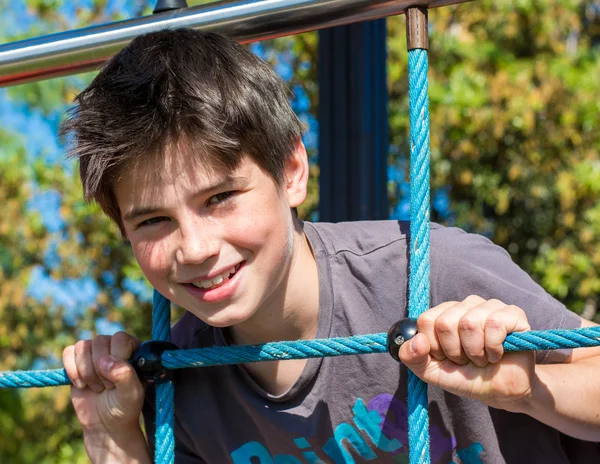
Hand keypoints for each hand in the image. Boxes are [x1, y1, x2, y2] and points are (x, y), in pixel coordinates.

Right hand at [63, 332, 144, 434]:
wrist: (106, 422)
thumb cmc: (125, 406)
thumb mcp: (132, 394)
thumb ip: (125, 375)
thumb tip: (107, 361)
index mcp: (133, 348)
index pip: (120, 338)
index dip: (116, 358)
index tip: (117, 379)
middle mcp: (113, 345)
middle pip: (99, 341)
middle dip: (100, 369)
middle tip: (107, 387)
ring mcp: (94, 351)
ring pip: (82, 346)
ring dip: (86, 371)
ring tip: (97, 387)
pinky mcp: (76, 360)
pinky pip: (68, 352)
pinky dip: (72, 371)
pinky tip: (82, 385)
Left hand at [399, 295, 534, 411]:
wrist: (502, 392)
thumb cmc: (467, 377)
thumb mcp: (432, 372)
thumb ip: (412, 357)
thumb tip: (416, 340)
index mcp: (445, 313)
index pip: (426, 320)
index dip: (435, 346)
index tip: (446, 357)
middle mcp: (466, 305)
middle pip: (445, 323)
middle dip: (454, 351)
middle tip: (467, 360)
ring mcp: (490, 306)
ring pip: (469, 323)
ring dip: (474, 352)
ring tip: (483, 358)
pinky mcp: (513, 313)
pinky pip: (494, 324)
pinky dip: (493, 348)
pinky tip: (497, 354)